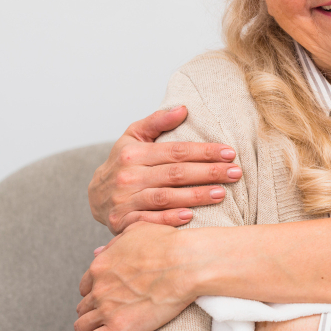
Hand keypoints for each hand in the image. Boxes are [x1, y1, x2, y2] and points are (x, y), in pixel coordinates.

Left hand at [73, 222, 205, 330]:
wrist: (186, 263)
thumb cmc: (168, 244)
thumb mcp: (137, 230)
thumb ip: (115, 242)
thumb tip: (98, 251)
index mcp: (101, 266)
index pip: (86, 286)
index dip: (94, 292)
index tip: (104, 298)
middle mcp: (99, 288)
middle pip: (84, 306)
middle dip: (92, 311)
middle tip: (104, 317)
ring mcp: (107, 309)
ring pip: (82, 326)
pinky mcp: (118, 328)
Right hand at [89, 106, 241, 233]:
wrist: (94, 196)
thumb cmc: (123, 162)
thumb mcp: (133, 136)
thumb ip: (157, 121)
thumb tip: (183, 108)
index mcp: (134, 153)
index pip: (176, 151)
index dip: (205, 151)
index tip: (230, 152)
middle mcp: (128, 176)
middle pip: (175, 173)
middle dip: (209, 172)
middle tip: (235, 173)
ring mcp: (125, 201)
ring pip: (166, 197)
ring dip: (196, 196)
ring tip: (221, 193)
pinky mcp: (122, 222)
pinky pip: (149, 222)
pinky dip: (169, 220)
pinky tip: (191, 216)